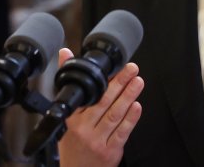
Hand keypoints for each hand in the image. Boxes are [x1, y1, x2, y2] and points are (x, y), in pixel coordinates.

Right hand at [57, 48, 143, 166]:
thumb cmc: (72, 144)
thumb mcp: (65, 116)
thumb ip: (69, 84)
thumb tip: (65, 53)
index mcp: (73, 118)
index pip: (89, 94)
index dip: (103, 79)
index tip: (114, 66)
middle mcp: (84, 129)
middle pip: (104, 101)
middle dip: (120, 83)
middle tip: (132, 69)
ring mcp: (97, 140)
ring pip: (115, 114)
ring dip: (128, 96)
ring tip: (138, 82)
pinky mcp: (110, 151)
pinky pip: (122, 132)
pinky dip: (130, 119)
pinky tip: (137, 106)